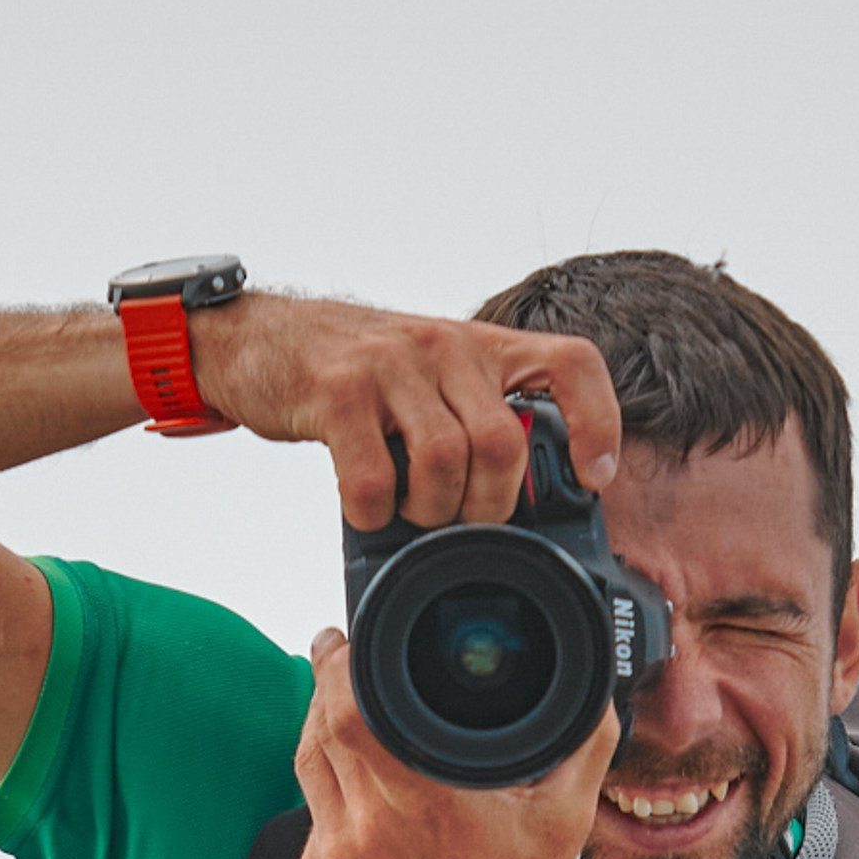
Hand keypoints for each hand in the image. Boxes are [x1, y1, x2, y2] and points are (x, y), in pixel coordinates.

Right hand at [189, 296, 619, 531]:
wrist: (261, 338)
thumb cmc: (354, 374)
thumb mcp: (428, 381)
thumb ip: (472, 421)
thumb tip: (515, 509)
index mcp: (480, 345)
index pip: (571, 364)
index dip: (597, 423)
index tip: (593, 477)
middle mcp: (444, 346)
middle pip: (503, 443)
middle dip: (488, 507)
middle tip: (459, 521)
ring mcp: (390, 366)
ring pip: (446, 462)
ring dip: (431, 513)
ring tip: (410, 514)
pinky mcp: (337, 392)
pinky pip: (374, 479)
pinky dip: (374, 514)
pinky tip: (366, 510)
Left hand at [292, 632, 614, 858]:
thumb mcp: (565, 823)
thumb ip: (583, 744)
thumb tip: (600, 687)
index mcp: (423, 803)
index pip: (349, 710)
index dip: (336, 663)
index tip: (341, 636)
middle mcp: (368, 831)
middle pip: (319, 729)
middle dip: (326, 684)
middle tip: (338, 655)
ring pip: (308, 769)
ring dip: (320, 729)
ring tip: (341, 705)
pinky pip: (315, 816)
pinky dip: (332, 791)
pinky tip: (358, 784)